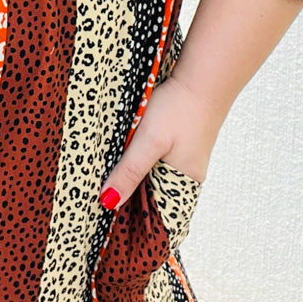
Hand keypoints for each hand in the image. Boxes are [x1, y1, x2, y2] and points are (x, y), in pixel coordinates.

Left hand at [98, 72, 224, 211]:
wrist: (201, 77)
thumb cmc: (180, 109)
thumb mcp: (148, 142)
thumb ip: (129, 172)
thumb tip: (108, 202)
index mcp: (184, 184)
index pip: (159, 217)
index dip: (136, 222)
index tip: (109, 224)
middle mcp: (187, 177)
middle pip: (154, 199)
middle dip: (131, 201)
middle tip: (101, 203)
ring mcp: (184, 161)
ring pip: (153, 180)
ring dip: (135, 180)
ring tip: (109, 182)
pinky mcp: (179, 146)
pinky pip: (156, 164)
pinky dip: (142, 165)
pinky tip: (127, 159)